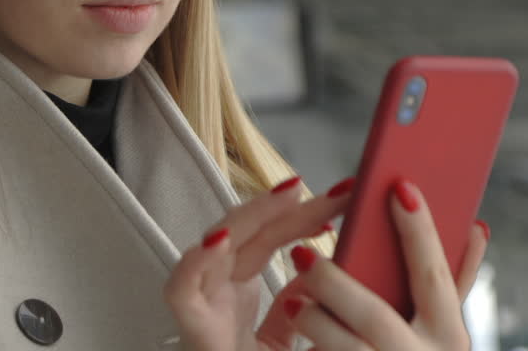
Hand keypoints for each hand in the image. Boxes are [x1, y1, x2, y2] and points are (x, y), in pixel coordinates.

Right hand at [163, 175, 351, 350]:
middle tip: (338, 191)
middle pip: (253, 236)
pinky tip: (221, 242)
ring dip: (250, 218)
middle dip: (293, 208)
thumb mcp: (290, 339)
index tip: (346, 196)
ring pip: (218, 247)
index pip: (274, 240)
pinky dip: (195, 264)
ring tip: (289, 196)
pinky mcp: (190, 329)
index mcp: (239, 292)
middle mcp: (218, 292)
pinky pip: (182, 291)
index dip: (306, 214)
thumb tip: (335, 271)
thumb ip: (305, 306)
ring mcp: (202, 306)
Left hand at [264, 179, 488, 350]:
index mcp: (449, 334)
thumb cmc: (412, 349)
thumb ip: (449, 281)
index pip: (434, 275)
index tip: (400, 188)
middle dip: (335, 284)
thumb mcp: (440, 324)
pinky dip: (312, 347)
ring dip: (315, 322)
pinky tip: (295, 327)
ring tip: (294, 300)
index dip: (419, 232)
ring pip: (346, 349)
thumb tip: (476, 227)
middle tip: (302, 255)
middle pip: (375, 316)